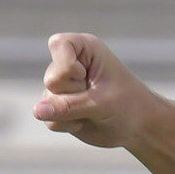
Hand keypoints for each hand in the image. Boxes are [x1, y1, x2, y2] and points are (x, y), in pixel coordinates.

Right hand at [32, 33, 159, 148]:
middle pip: (52, 78)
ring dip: (71, 113)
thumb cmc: (127, 105)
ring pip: (47, 102)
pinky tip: (85, 121)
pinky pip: (48, 119)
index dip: (68, 66)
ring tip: (93, 110)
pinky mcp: (57, 108)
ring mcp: (61, 87)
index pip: (57, 45)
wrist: (138, 128)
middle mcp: (69, 64)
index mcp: (83, 48)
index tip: (87, 75)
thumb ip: (68, 106)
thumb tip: (36, 111)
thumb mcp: (101, 103)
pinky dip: (68, 125)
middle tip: (96, 96)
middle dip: (73, 94)